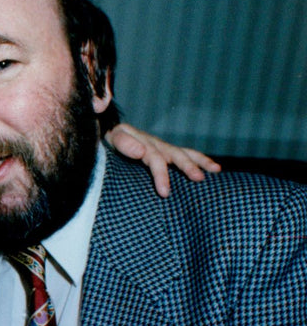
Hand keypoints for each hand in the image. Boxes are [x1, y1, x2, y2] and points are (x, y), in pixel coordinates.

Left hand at [106, 123, 220, 197]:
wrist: (109, 132)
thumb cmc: (110, 139)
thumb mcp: (113, 138)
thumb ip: (125, 144)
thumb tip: (142, 151)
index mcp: (145, 144)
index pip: (156, 159)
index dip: (161, 176)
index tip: (165, 193)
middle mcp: (158, 145)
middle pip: (177, 155)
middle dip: (188, 167)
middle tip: (199, 179)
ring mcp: (164, 148)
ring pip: (186, 153)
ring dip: (201, 162)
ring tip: (216, 171)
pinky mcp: (166, 153)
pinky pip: (186, 155)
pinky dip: (200, 160)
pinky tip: (213, 170)